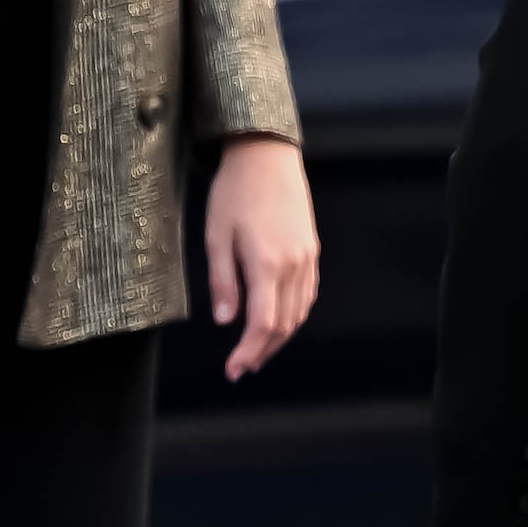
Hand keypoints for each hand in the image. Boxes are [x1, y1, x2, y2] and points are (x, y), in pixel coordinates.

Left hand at [204, 134, 317, 381]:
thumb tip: (226, 322)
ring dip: (279, 338)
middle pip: (283, 325)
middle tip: (240, 368)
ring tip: (257, 352)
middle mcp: (293, 265)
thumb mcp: (216, 236)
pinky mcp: (311, 250)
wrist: (266, 155)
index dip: (249, 353)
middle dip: (262, 352)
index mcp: (267, 264)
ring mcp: (306, 258)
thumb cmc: (234, 192)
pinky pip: (307, 294)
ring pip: (298, 313)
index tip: (233, 370)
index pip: (262, 324)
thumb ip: (222, 282)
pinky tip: (279, 322)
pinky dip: (294, 316)